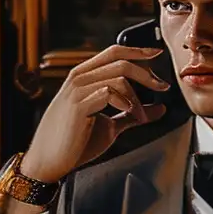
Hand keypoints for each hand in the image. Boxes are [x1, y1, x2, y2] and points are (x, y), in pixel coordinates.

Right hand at [17, 43, 172, 183]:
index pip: (114, 52)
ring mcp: (77, 90)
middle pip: (120, 61)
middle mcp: (79, 78)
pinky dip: (127, 104)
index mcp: (84, 77)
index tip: (157, 55)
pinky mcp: (78, 106)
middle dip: (146, 73)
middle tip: (162, 87)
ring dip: (137, 97)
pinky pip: (109, 93)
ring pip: (118, 77)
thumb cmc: (75, 144)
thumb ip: (131, 115)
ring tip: (143, 117)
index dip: (138, 51)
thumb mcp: (109, 126)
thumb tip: (159, 109)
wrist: (49, 162)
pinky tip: (133, 116)